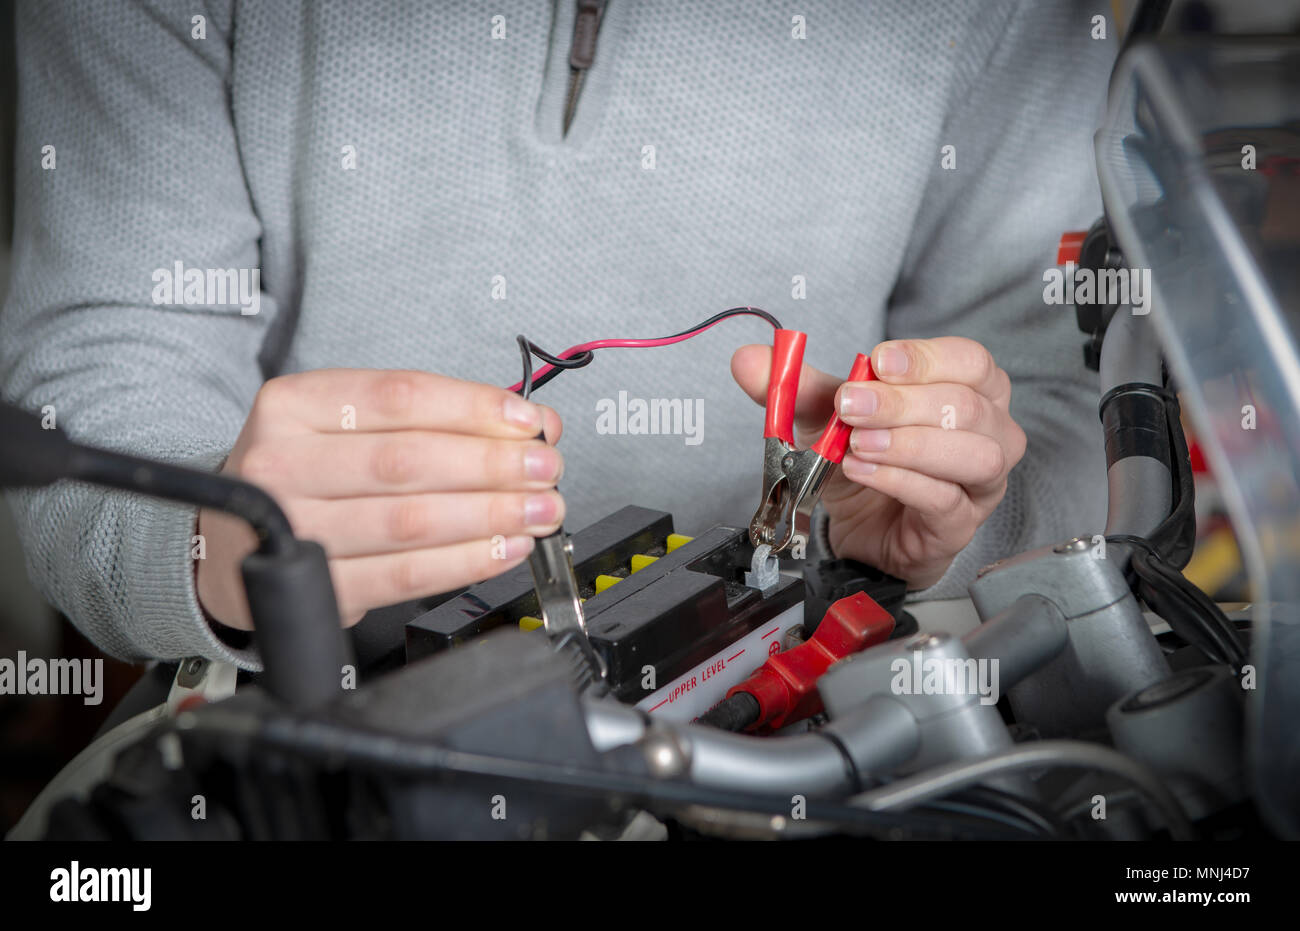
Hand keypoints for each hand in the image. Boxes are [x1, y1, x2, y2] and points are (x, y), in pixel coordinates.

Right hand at [196, 369, 564, 629]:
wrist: (227, 543)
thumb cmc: (305, 474)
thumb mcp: (347, 425)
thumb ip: (433, 419)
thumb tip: (529, 425)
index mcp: (293, 405)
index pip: (400, 396)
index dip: (475, 409)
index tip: (529, 421)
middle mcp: (283, 463)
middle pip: (410, 460)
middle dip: (495, 466)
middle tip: (548, 469)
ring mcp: (294, 528)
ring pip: (412, 520)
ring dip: (491, 516)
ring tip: (539, 510)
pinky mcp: (315, 586)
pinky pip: (404, 574)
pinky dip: (465, 561)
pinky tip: (504, 548)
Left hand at [732, 337, 1025, 588]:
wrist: (862, 530)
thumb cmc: (867, 461)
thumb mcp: (828, 417)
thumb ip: (795, 386)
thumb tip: (748, 358)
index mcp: (971, 390)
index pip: (970, 362)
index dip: (927, 358)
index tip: (878, 361)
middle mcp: (989, 433)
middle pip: (968, 406)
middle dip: (902, 403)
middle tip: (849, 406)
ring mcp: (980, 484)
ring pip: (972, 454)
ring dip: (908, 445)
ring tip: (857, 444)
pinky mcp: (959, 525)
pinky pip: (944, 500)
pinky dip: (899, 482)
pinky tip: (862, 471)